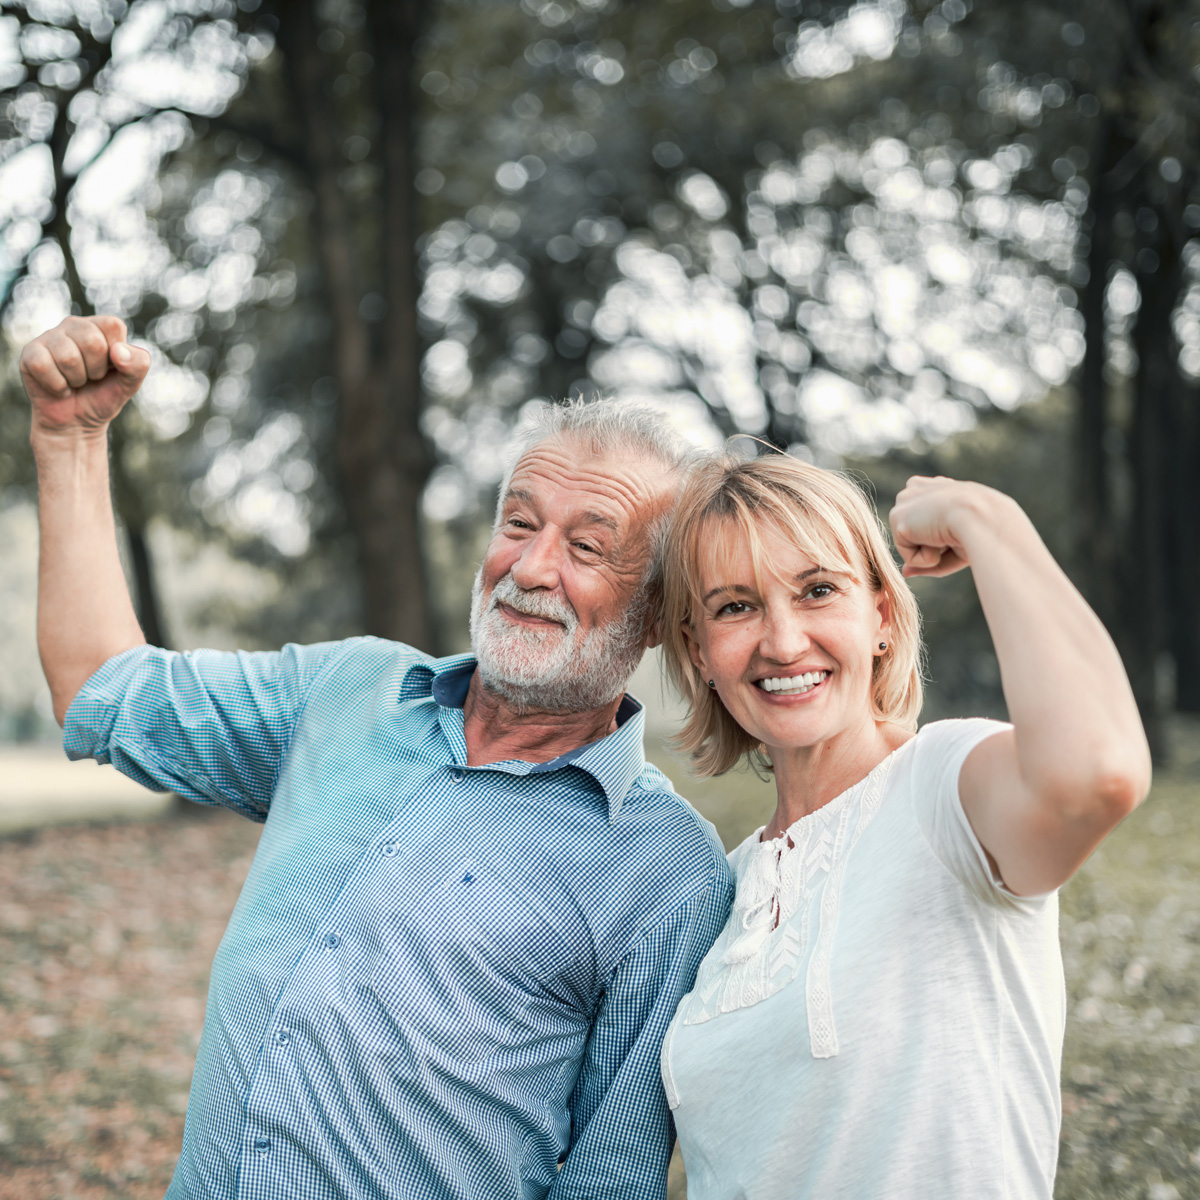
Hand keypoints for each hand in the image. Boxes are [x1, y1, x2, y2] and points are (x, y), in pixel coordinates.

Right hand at [20, 315, 150, 439]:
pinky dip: (57, 386)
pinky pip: (44, 366)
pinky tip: (59, 387)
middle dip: (96, 370)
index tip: (111, 367)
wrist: (77, 422)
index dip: (116, 354)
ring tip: (75, 382)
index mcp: (100, 327)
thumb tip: (118, 351)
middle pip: (91, 341)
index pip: (112, 325)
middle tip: (92, 377)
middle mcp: (74, 325)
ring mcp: (50, 337)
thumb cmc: (103, 396)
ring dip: (76, 380)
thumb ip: (138, 364)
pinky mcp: (30, 353)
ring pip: (67, 357)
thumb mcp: (130, 384)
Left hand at [889, 475, 993, 577]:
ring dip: (933, 551)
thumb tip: (905, 572)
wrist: (984, 517)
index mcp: (934, 487)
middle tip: (957, 531)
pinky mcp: (898, 518)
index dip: (942, 534)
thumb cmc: (982, 529)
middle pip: (916, 535)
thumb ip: (931, 555)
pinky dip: (927, 558)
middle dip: (936, 544)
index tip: (961, 525)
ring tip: (949, 534)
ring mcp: (904, 502)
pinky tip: (940, 540)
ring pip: (912, 546)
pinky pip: (910, 557)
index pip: (927, 519)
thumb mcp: (959, 541)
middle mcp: (915, 489)